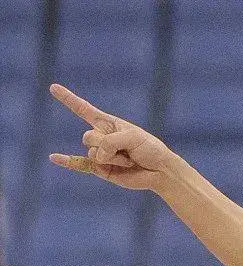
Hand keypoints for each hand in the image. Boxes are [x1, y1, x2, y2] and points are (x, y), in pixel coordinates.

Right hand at [47, 84, 173, 190]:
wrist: (160, 171)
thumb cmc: (150, 149)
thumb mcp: (133, 137)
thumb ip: (111, 142)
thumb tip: (97, 156)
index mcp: (109, 124)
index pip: (85, 110)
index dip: (69, 99)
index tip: (53, 87)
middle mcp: (102, 137)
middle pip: (88, 137)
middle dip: (107, 144)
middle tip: (127, 151)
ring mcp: (100, 154)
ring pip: (93, 154)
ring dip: (113, 158)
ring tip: (128, 161)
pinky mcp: (102, 170)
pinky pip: (80, 165)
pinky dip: (67, 162)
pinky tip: (54, 157)